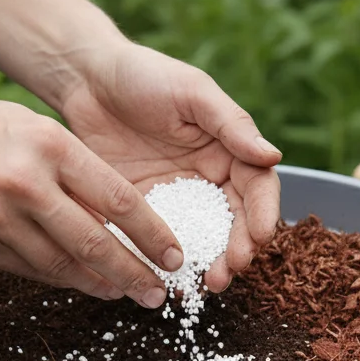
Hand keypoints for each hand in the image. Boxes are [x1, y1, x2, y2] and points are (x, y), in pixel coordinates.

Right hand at [0, 87, 183, 308]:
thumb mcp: (27, 126)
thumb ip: (71, 167)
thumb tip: (116, 216)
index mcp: (49, 145)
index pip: (119, 200)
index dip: (153, 234)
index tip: (175, 255)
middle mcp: (26, 183)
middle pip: (96, 243)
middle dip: (135, 274)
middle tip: (159, 293)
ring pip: (62, 264)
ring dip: (99, 284)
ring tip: (124, 294)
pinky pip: (28, 268)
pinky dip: (58, 279)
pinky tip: (80, 284)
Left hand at [59, 43, 282, 292]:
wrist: (85, 79)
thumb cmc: (144, 74)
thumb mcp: (193, 92)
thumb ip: (232, 125)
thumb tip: (273, 156)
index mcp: (229, 150)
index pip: (257, 187)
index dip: (262, 213)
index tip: (260, 237)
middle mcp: (207, 180)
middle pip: (233, 223)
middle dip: (236, 250)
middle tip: (227, 271)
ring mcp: (175, 200)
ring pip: (200, 240)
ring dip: (207, 264)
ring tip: (205, 286)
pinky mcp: (140, 213)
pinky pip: (157, 243)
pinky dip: (165, 265)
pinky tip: (167, 281)